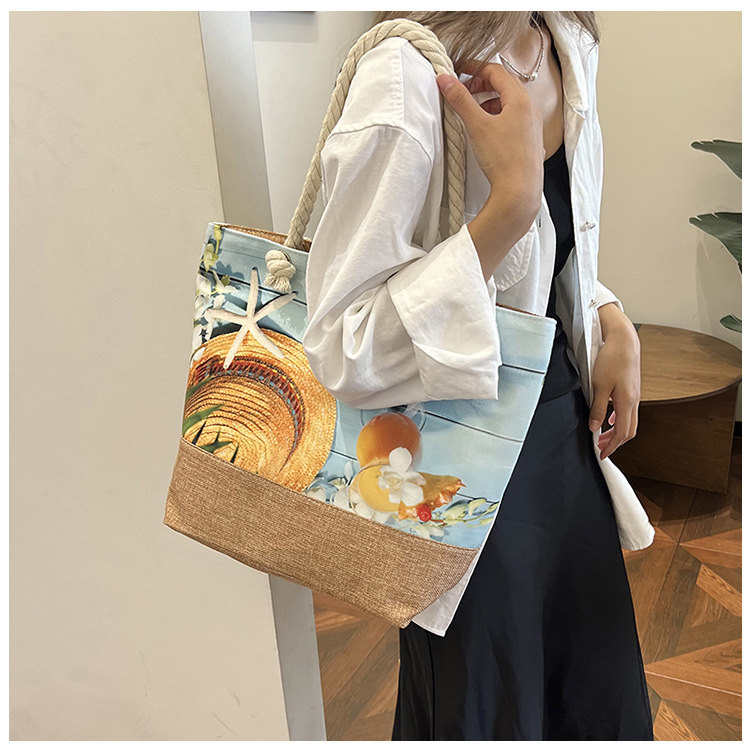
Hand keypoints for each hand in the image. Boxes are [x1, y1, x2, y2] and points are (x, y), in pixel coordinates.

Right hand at [436, 62, 544, 227]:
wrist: (519, 192)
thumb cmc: (502, 158)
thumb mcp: (477, 125)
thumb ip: (460, 100)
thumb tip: (444, 79)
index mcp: (519, 100)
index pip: (497, 71)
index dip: (476, 68)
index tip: (459, 72)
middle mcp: (531, 110)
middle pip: (506, 86)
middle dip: (483, 85)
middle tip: (464, 92)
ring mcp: (533, 127)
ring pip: (511, 105)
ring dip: (492, 102)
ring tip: (475, 114)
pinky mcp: (532, 144)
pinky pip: (516, 122)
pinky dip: (501, 119)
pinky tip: (490, 133)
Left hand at [588, 306, 640, 459]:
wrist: (624, 341)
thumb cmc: (611, 360)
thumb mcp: (599, 385)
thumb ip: (597, 408)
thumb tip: (594, 428)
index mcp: (627, 403)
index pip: (621, 434)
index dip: (611, 446)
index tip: (601, 454)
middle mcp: (634, 401)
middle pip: (628, 431)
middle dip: (615, 442)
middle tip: (600, 447)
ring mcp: (634, 395)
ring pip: (629, 421)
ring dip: (616, 431)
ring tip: (601, 436)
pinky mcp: (631, 389)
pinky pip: (627, 411)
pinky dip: (618, 419)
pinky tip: (609, 419)